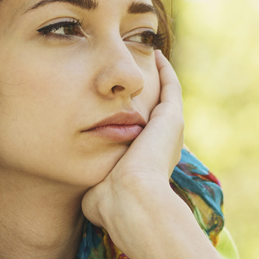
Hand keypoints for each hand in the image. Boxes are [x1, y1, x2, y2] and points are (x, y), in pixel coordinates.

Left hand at [80, 50, 227, 258]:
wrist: (130, 200)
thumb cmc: (110, 204)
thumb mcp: (99, 192)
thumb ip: (95, 185)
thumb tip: (88, 190)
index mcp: (147, 163)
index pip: (142, 135)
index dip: (133, 120)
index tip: (121, 107)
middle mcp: (163, 146)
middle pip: (156, 114)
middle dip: (147, 96)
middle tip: (137, 77)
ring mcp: (170, 131)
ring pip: (167, 97)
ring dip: (159, 78)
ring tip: (148, 56)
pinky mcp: (171, 118)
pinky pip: (170, 86)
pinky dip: (165, 71)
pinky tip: (155, 54)